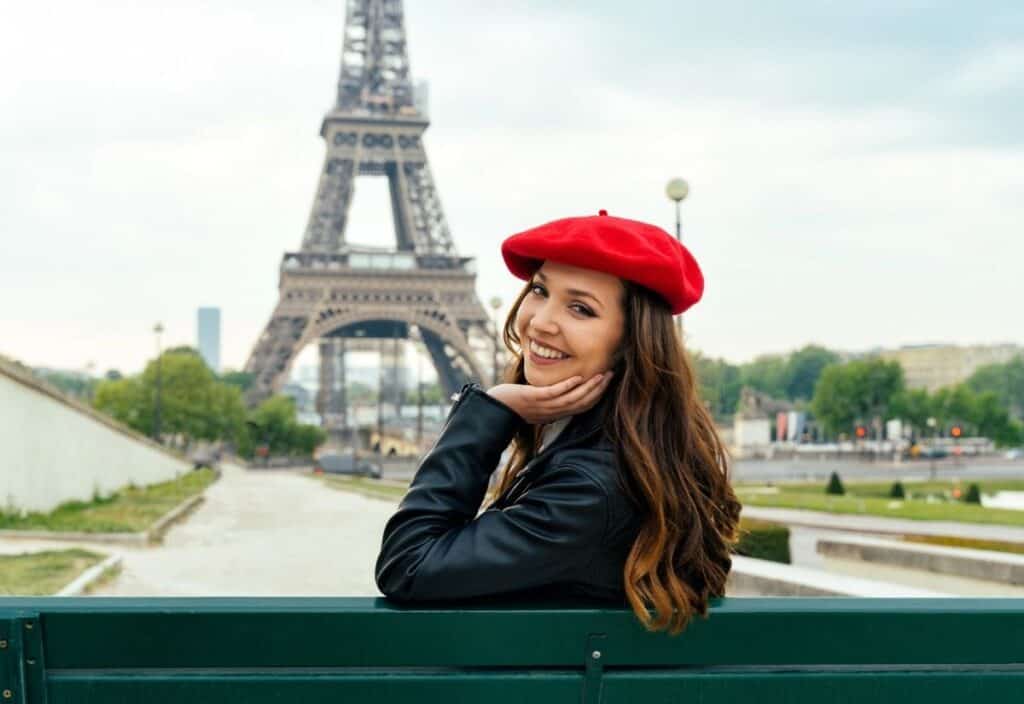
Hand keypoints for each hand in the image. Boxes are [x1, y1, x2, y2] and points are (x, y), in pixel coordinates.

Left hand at [486, 372, 613, 424]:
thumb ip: (552, 397)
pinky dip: (567, 385)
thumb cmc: (516, 404)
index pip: (583, 406)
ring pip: (572, 399)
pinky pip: (554, 393)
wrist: (495, 409)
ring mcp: (544, 406)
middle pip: (582, 403)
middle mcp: (553, 412)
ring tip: (600, 375)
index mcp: (556, 413)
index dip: (598, 395)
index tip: (608, 381)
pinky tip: (577, 377)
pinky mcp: (534, 399)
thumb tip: (564, 388)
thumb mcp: (538, 402)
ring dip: (588, 387)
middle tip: (611, 375)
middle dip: (598, 389)